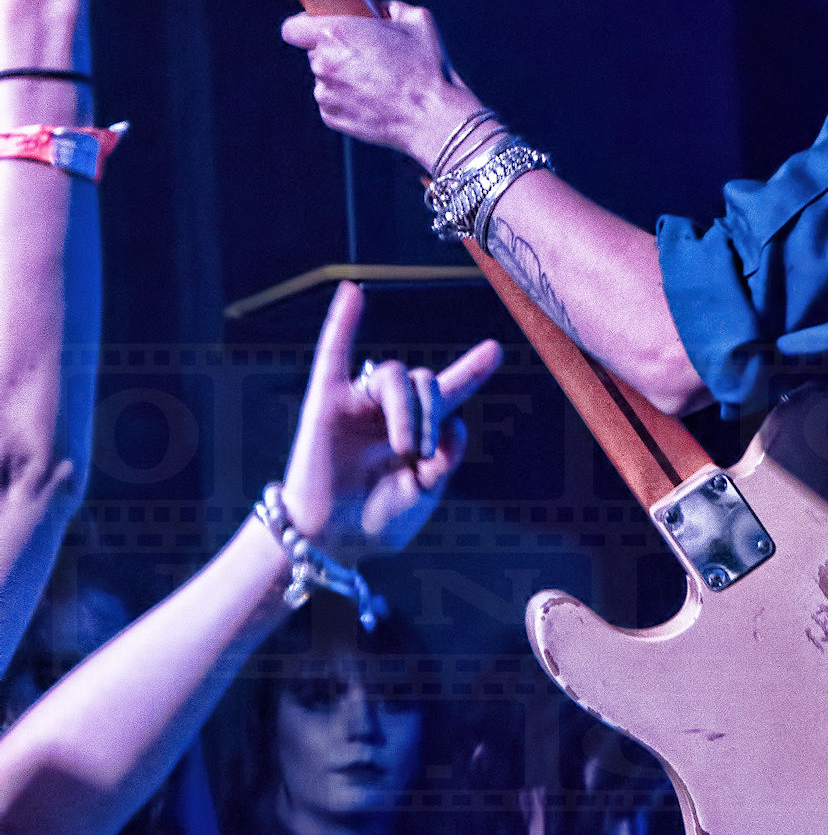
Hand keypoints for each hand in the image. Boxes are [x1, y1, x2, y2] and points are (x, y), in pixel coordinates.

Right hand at [279, 280, 500, 555]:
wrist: (331, 540)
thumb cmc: (376, 521)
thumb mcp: (426, 494)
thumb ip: (446, 458)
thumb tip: (452, 422)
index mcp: (418, 431)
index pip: (450, 391)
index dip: (472, 369)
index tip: (495, 349)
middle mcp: (389, 410)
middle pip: (424, 381)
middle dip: (432, 414)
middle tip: (421, 454)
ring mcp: (358, 403)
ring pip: (394, 374)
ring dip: (408, 410)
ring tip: (403, 449)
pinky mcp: (325, 403)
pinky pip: (333, 353)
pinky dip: (342, 322)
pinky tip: (352, 294)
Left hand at [281, 0, 480, 170]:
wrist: (433, 118)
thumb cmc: (426, 68)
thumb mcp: (417, 20)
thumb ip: (390, 7)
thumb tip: (379, 11)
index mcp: (335, 34)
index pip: (292, 28)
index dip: (306, 26)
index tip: (321, 30)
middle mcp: (322, 64)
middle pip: (314, 53)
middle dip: (334, 52)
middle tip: (366, 57)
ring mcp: (325, 94)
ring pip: (324, 78)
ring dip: (341, 77)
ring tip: (375, 82)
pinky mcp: (331, 117)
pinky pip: (332, 101)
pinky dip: (347, 99)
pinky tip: (373, 99)